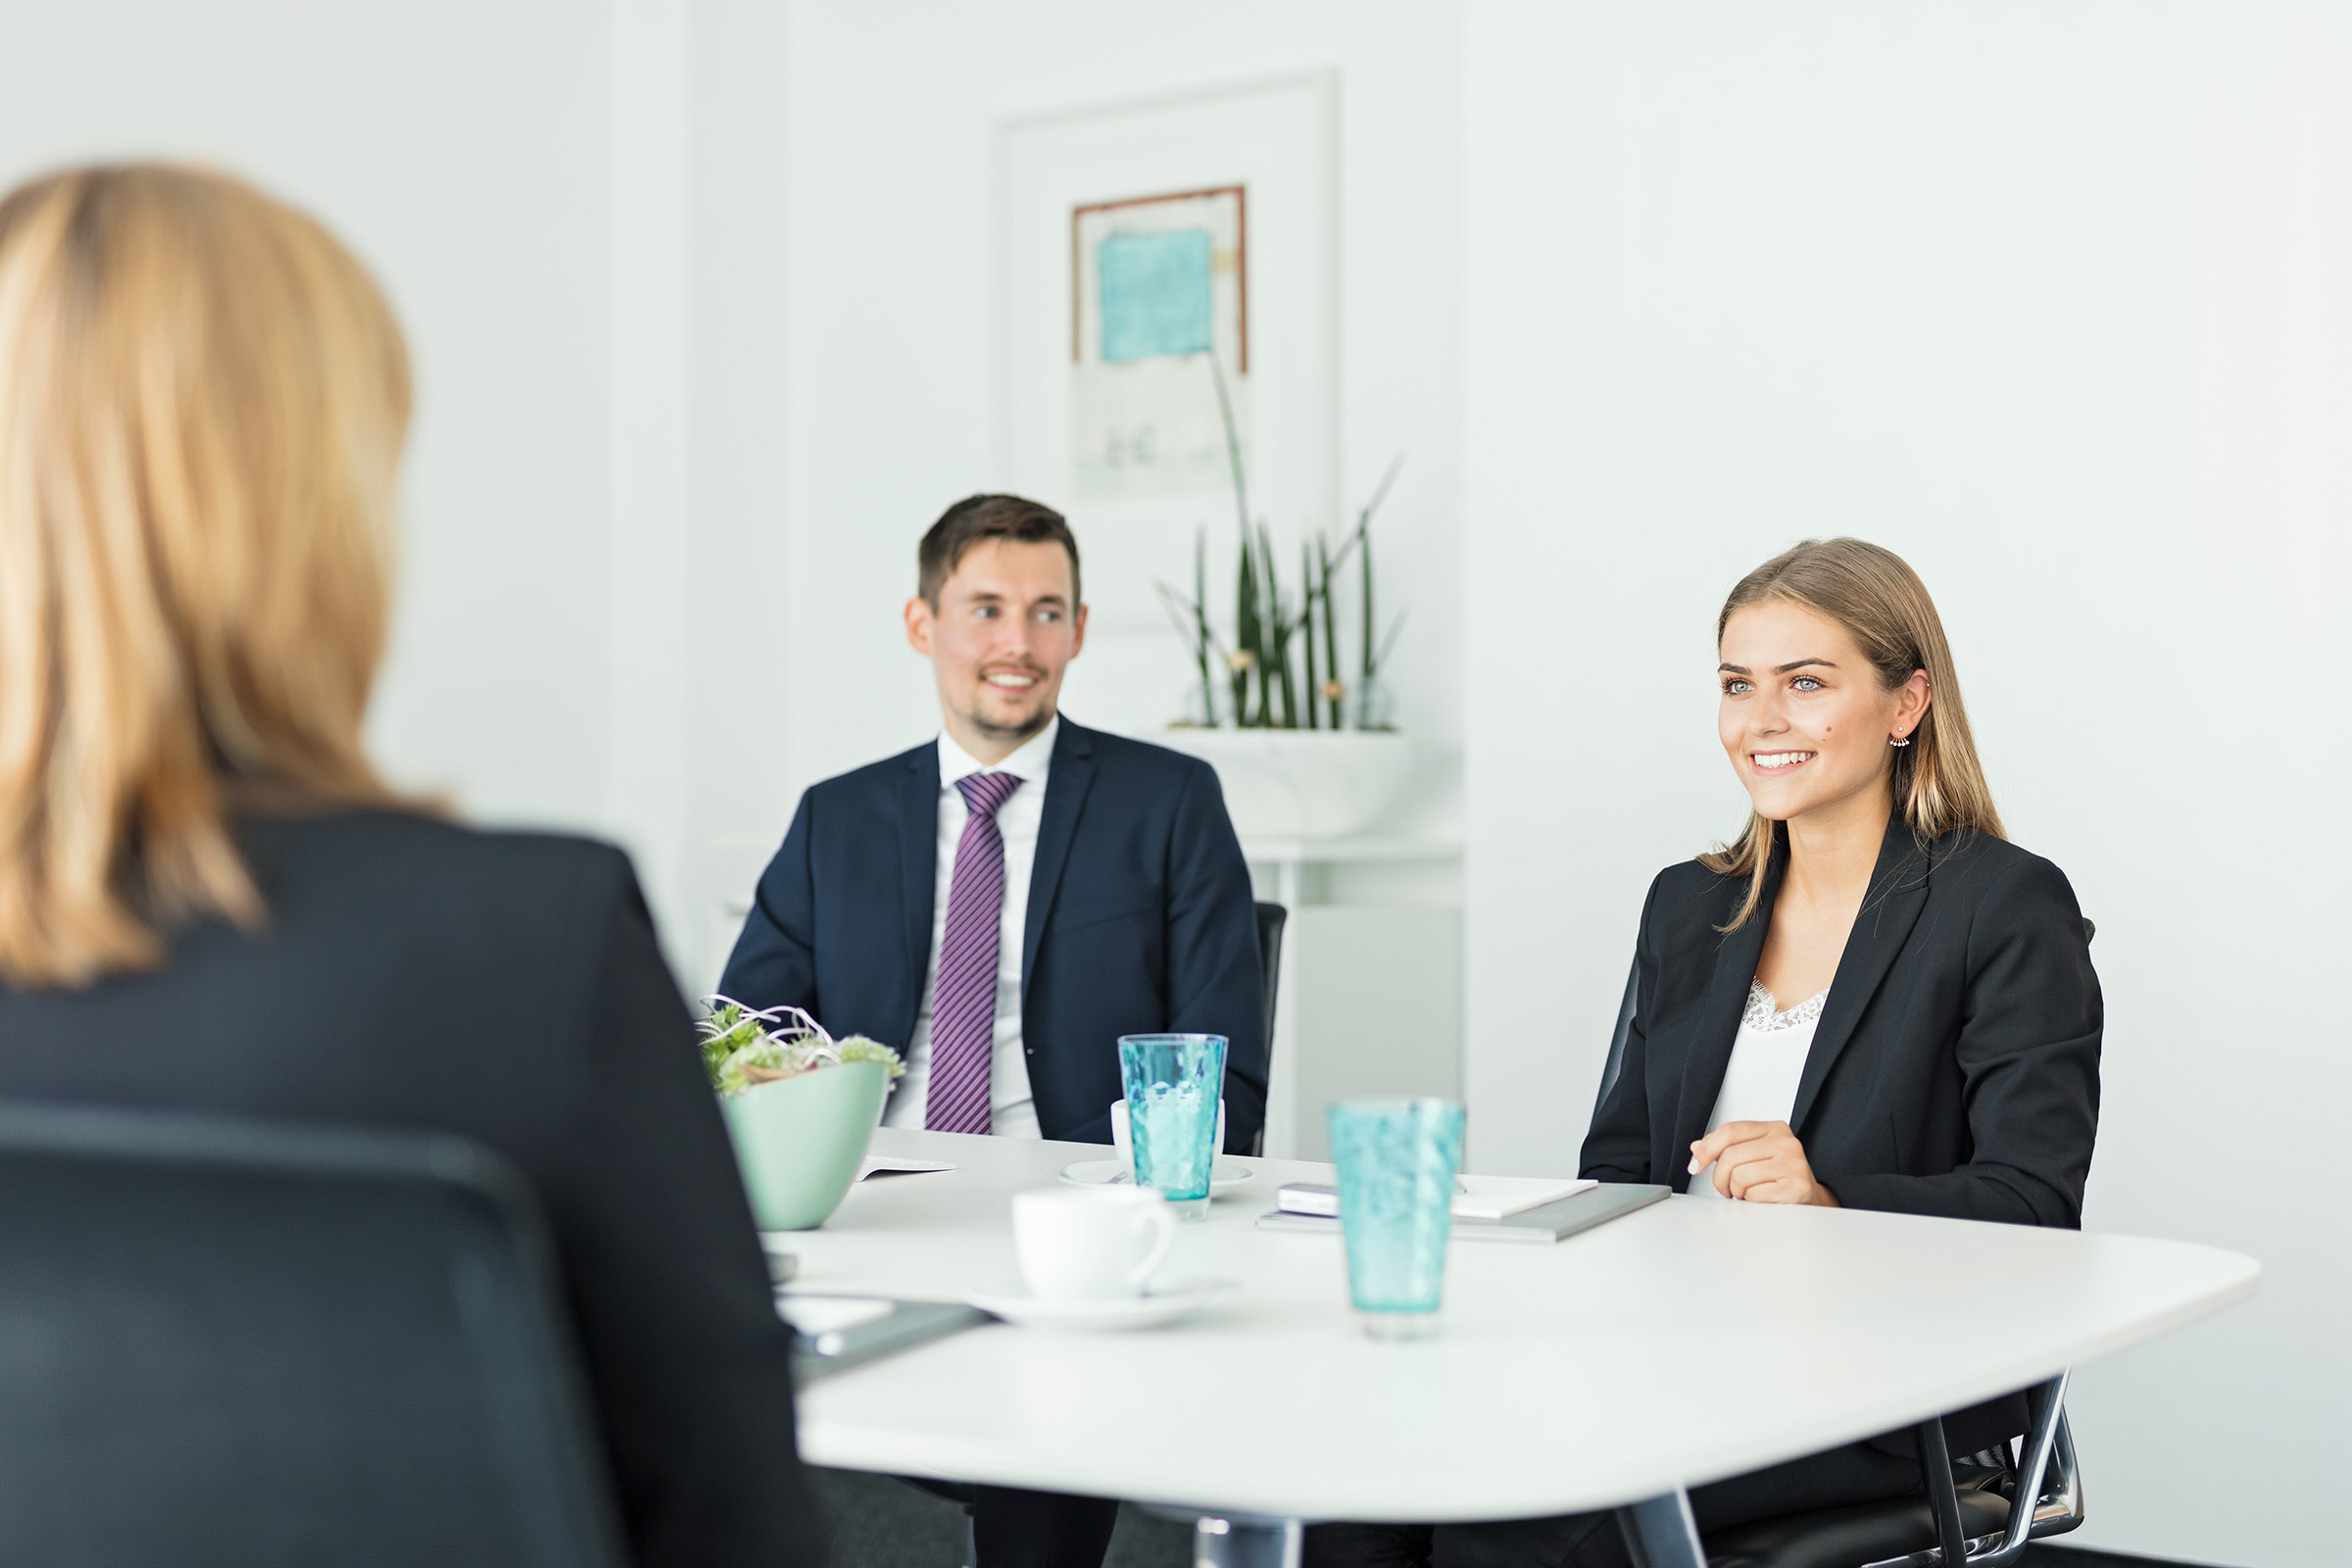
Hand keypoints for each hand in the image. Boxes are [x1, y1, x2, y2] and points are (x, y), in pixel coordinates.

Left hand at [1688, 1121, 1839, 1206]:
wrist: (1809, 1199)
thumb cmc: (1779, 1177)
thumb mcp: (1753, 1155)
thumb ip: (1726, 1149)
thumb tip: (1697, 1147)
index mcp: (1774, 1129)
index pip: (1730, 1131)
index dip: (1707, 1149)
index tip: (1695, 1165)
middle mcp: (1786, 1142)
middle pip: (1731, 1155)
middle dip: (1720, 1178)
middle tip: (1726, 1188)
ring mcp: (1793, 1164)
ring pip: (1740, 1176)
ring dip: (1737, 1191)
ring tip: (1748, 1193)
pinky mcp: (1796, 1187)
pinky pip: (1754, 1195)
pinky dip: (1751, 1201)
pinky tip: (1761, 1199)